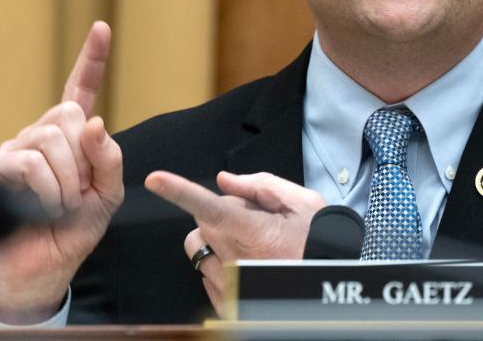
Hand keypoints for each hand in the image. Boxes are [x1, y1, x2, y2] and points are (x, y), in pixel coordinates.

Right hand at [0, 21, 123, 323]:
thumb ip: (108, 159)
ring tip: (59, 206)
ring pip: (52, 140)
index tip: (102, 26)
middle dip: (83, 160)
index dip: (92, 59)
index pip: (82, 89)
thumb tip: (93, 122)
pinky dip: (48, 191)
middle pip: (69, 117)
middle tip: (77, 194)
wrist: (43, 267)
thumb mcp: (107, 195)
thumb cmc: (74, 229)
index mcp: (72, 136)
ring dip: (67, 182)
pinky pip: (31, 164)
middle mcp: (42, 134)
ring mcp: (16, 147)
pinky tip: (41, 209)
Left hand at [146, 170, 324, 314]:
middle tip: (256, 219)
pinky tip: (247, 264)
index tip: (155, 180)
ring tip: (249, 243)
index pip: (210, 206)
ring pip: (198, 246)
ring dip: (215, 237)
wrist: (327, 283)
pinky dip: (219, 262)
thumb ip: (260, 185)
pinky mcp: (225, 303)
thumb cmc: (319, 242)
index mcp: (254, 232)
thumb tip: (224, 181)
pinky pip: (204, 273)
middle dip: (223, 212)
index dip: (179, 191)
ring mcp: (229, 284)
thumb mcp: (302, 203)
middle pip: (203, 220)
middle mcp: (236, 259)